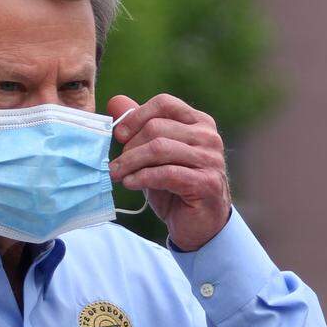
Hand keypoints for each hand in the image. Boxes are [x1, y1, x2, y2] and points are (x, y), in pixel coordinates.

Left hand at [106, 94, 230, 250]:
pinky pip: (166, 173)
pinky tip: (130, 184)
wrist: (199, 225)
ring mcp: (210, 159)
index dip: (136, 116)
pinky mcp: (206, 183)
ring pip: (159, 149)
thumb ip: (140, 127)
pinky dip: (142, 177)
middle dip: (129, 146)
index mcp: (199, 122)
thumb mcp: (156, 155)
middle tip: (116, 165)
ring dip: (131, 163)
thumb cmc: (176, 187)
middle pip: (157, 127)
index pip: (164, 104)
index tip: (118, 135)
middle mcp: (209, 137)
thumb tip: (115, 101)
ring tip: (116, 174)